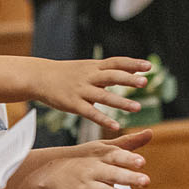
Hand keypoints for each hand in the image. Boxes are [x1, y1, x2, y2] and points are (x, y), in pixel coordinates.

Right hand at [32, 56, 150, 129]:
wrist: (39, 77)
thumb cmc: (67, 73)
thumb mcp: (88, 67)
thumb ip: (110, 70)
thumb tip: (134, 68)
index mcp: (94, 67)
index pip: (116, 62)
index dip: (132, 63)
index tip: (149, 66)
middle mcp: (89, 77)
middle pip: (111, 76)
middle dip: (128, 79)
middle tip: (144, 82)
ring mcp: (81, 90)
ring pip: (103, 96)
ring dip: (121, 102)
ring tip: (137, 107)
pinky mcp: (73, 104)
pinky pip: (90, 113)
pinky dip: (103, 119)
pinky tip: (116, 125)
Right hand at [37, 132, 150, 188]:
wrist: (54, 171)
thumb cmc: (85, 158)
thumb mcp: (103, 147)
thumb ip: (128, 142)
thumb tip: (150, 133)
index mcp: (100, 156)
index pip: (116, 156)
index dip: (129, 158)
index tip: (142, 162)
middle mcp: (93, 170)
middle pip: (112, 174)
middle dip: (129, 178)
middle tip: (146, 181)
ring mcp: (86, 186)